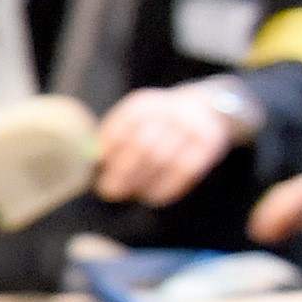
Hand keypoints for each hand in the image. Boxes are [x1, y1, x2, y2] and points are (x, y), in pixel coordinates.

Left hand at [92, 81, 253, 210]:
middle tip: (109, 190)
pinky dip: (165, 188)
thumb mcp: (136, 119)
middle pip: (141, 145)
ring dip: (141, 182)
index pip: (122, 126)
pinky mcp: (207, 146)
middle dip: (122, 172)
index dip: (109, 150)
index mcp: (143, 104)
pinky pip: (184, 172)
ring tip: (129, 194)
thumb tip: (94, 163)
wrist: (207, 109)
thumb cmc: (159, 123)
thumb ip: (115, 138)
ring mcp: (190, 128)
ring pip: (161, 160)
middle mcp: (168, 112)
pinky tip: (152, 197)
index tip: (98, 168)